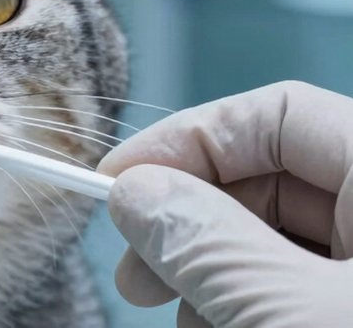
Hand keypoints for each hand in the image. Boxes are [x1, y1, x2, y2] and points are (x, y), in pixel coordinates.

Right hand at [98, 81, 352, 327]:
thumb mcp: (291, 310)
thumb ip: (209, 243)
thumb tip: (134, 192)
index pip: (278, 113)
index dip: (187, 139)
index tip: (115, 182)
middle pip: (275, 179)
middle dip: (190, 219)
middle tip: (133, 274)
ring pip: (283, 237)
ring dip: (211, 266)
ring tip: (175, 314)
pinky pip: (305, 284)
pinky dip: (250, 298)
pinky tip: (214, 323)